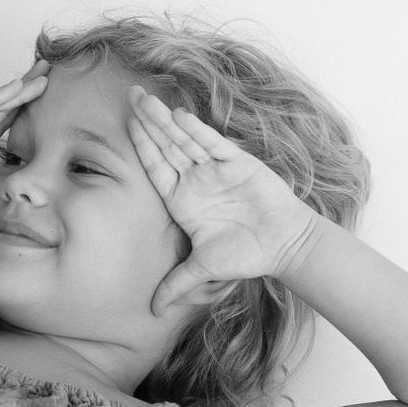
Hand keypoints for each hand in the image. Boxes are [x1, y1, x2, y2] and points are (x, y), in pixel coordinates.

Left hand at [126, 88, 322, 314]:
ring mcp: (216, 169)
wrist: (284, 245)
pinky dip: (198, 132)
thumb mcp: (205, 268)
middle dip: (147, 121)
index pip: (155, 166)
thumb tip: (155, 311)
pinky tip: (180, 116)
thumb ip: (178, 283)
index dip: (140, 145)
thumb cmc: (246, 255)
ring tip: (146, 100)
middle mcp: (195, 180)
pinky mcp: (239, 164)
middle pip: (165, 145)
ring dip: (166, 120)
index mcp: (182, 199)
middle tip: (129, 95)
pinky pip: (213, 145)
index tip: (124, 123)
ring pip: (185, 140)